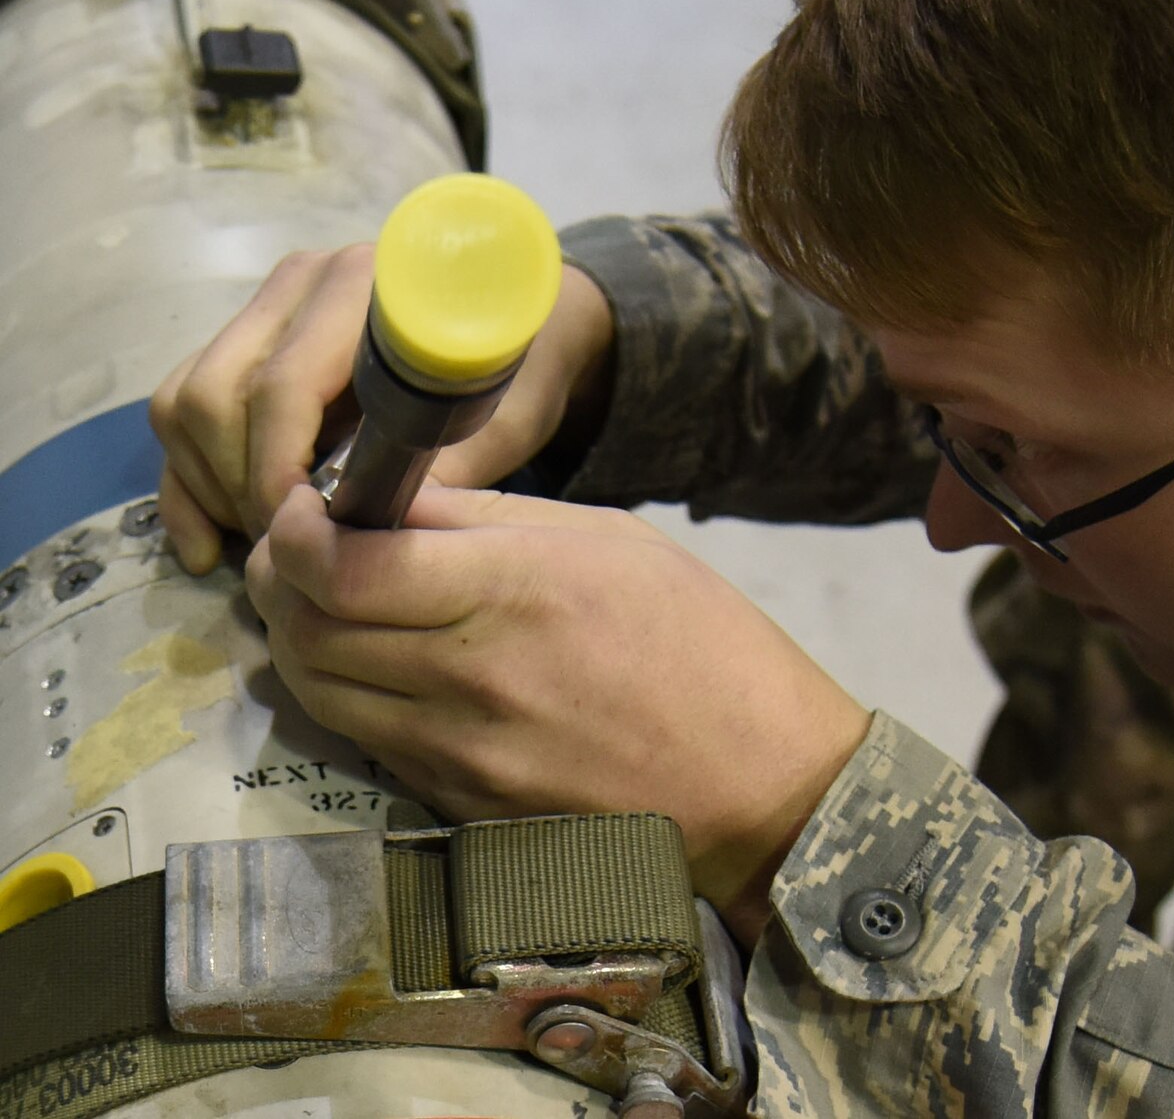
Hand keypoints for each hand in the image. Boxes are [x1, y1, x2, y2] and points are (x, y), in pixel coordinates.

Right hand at [150, 245, 614, 573]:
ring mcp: (266, 304)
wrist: (519, 322)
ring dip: (212, 486)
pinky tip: (209, 544)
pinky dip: (187, 481)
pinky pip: (180, 407)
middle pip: (219, 397)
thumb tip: (363, 542)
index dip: (277, 473)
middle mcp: (304, 281)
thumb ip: (438, 475)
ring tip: (267, 544)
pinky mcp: (241, 336)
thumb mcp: (496, 427)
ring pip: (188, 402)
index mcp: (368, 289)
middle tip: (288, 553)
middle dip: (243, 489)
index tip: (302, 538)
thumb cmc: (519, 372)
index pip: (283, 388)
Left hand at [245, 483, 870, 939]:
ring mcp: (459, 753)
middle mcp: (471, 675)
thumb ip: (486, 521)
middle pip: (306, 629)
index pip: (339, 564)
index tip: (300, 506)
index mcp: (515, 589)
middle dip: (280, 579)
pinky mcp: (460, 806)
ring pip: (318, 692)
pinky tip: (385, 667)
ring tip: (331, 606)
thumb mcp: (611, 541)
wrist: (760, 783)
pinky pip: (366, 742)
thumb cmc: (704, 644)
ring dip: (302, 640)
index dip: (291, 530)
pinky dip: (350, 696)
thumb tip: (384, 501)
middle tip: (300, 551)